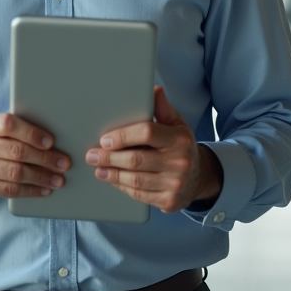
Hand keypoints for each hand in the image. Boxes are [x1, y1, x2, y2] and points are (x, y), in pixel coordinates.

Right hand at [0, 114, 69, 201]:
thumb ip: (16, 129)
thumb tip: (53, 140)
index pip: (8, 124)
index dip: (31, 133)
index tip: (51, 142)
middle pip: (16, 152)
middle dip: (45, 159)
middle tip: (63, 164)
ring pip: (15, 173)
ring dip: (41, 177)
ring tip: (58, 179)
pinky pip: (10, 191)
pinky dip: (31, 191)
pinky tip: (44, 190)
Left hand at [85, 86, 223, 212]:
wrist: (199, 177)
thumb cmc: (181, 146)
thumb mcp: (177, 124)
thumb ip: (163, 108)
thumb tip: (154, 90)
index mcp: (179, 139)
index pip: (147, 133)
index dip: (123, 136)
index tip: (105, 139)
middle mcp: (180, 162)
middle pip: (136, 159)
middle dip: (109, 157)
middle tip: (92, 155)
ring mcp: (175, 184)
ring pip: (135, 179)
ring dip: (111, 174)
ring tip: (98, 168)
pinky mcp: (168, 201)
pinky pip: (139, 194)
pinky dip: (122, 187)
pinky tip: (112, 179)